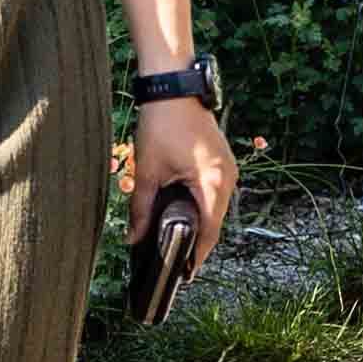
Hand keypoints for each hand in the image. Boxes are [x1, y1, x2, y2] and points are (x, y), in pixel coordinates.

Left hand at [127, 90, 235, 264]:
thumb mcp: (147, 171)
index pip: (209, 232)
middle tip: (175, 261)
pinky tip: (184, 213)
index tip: (183, 274)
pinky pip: (215, 192)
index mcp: (214, 183)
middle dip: (196, 242)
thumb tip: (134, 238)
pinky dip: (202, 205)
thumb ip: (140, 209)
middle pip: (214, 222)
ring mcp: (228, 168)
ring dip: (199, 223)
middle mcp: (228, 178)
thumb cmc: (162, 123)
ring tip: (177, 241)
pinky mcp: (222, 161)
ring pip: (215, 208)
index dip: (196, 256)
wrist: (173, 86)